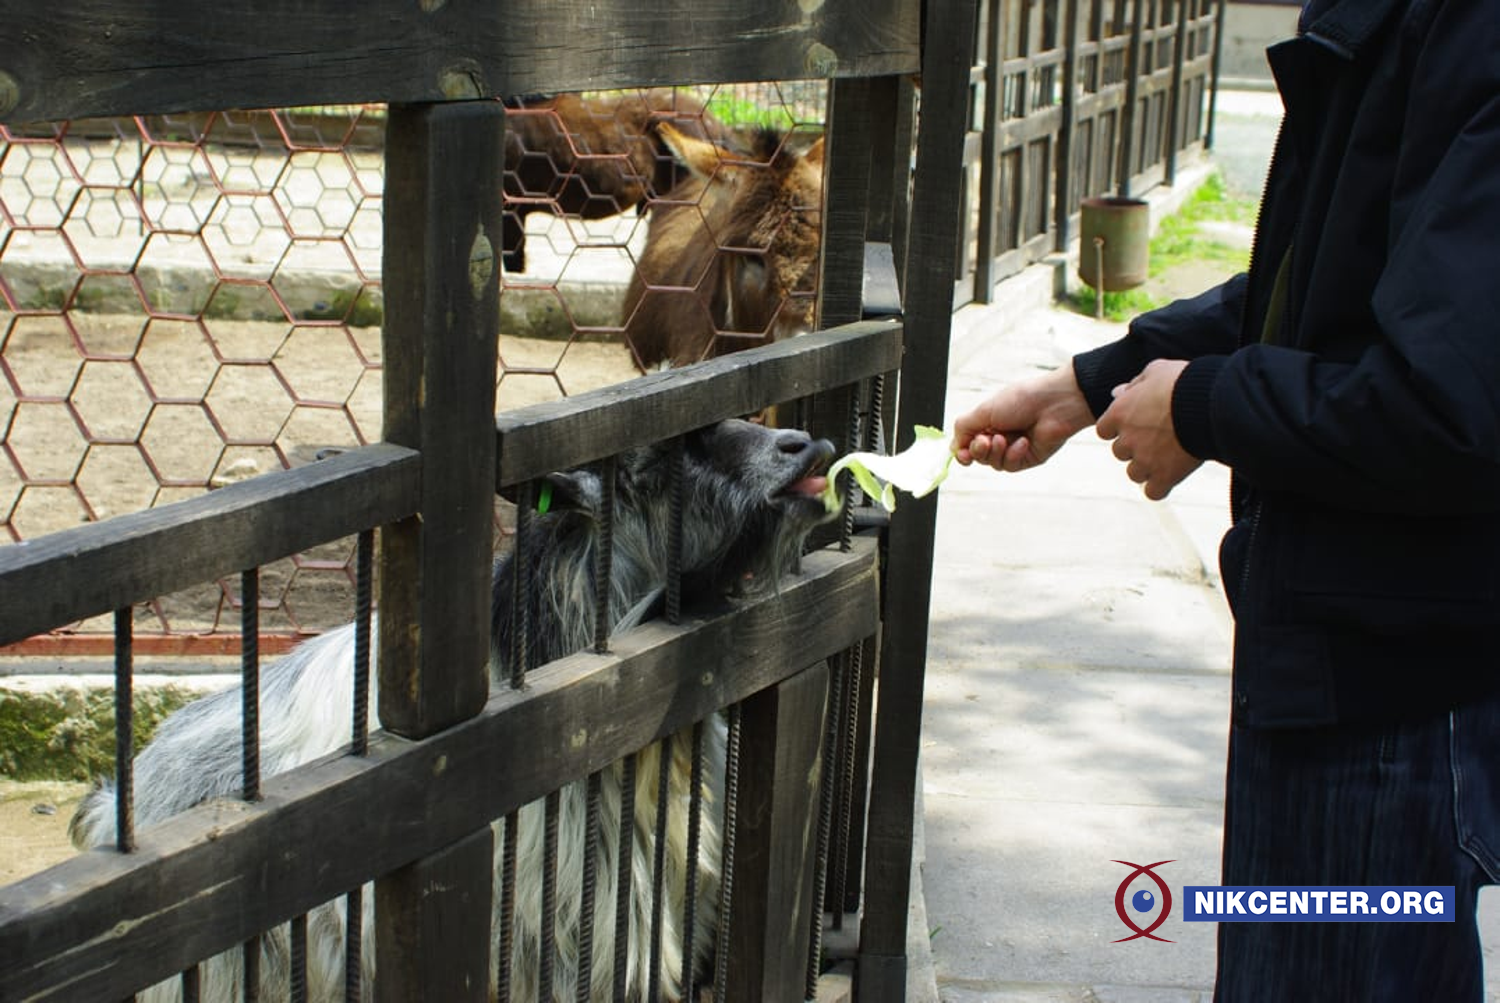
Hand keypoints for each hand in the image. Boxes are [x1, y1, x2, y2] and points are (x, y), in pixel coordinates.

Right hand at [952, 365, 1094, 471]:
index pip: (967, 442)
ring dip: (995, 453)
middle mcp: (1000, 434)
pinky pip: (1010, 466)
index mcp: (988, 421)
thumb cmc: (1022, 399)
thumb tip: (953, 446)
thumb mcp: (985, 410)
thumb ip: (964, 427)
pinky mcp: (1027, 458)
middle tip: (986, 441)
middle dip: (978, 451)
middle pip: (978, 456)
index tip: (962, 453)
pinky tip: (1023, 441)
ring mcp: (1013, 447)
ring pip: (992, 463)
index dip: (962, 450)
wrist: (1054, 403)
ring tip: (1004, 438)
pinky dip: (1013, 455)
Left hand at [1095, 359, 1201, 499]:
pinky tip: (1171, 477)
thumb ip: (1134, 383)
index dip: (1119, 429)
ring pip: (1134, 473)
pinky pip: (1153, 492)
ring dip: (1147, 468)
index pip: (1104, 430)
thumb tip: (1116, 392)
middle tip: (1158, 439)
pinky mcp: (1164, 476)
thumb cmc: (1184, 381)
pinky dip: (1160, 487)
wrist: (1210, 403)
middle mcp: (1126, 440)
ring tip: (1168, 457)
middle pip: (1120, 452)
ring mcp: (1144, 460)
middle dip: (1135, 447)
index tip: (1136, 425)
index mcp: (1119, 414)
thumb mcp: (1156, 371)